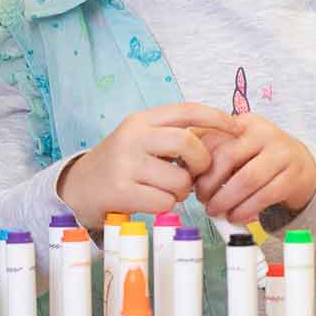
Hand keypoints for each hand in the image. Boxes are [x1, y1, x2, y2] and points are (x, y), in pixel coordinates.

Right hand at [58, 103, 237, 226]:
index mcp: (142, 120)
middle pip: (188, 143)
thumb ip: (171, 136)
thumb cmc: (120, 164)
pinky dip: (166, 205)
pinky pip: (164, 202)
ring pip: (179, 179)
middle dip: (201, 162)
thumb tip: (217, 142)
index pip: (186, 110)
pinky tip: (152, 200)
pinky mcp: (121, 190)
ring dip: (182, 191)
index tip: (237, 127)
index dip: (216, 117)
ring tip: (167, 190)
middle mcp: (133, 136)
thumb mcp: (141, 139)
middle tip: (196, 173)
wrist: (78, 187)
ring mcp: (126, 163)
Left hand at [191, 113, 315, 225]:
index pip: (213, 139)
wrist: (300, 165)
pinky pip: (264, 196)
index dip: (197, 164)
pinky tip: (235, 216)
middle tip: (202, 199)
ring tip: (215, 211)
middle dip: (209, 183)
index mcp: (244, 123)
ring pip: (246, 179)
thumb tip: (182, 170)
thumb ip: (212, 152)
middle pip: (227, 156)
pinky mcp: (292, 176)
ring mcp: (281, 153)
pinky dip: (245, 210)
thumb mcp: (238, 147)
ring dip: (226, 200)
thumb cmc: (259, 158)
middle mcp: (263, 133)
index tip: (189, 182)